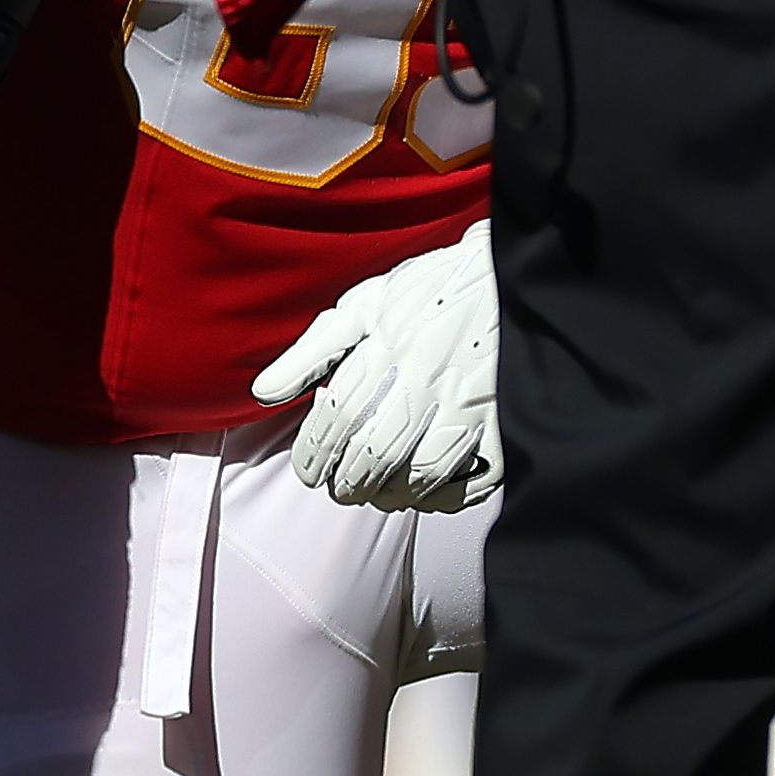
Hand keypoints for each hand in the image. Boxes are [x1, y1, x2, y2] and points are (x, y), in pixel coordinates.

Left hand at [258, 219, 498, 512]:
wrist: (510, 278)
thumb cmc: (429, 293)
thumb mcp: (361, 307)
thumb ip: (310, 353)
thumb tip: (264, 394)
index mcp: (386, 350)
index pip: (336, 419)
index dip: (315, 454)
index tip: (308, 472)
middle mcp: (427, 379)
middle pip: (374, 453)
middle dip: (347, 481)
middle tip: (338, 489)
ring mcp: (471, 403)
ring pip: (422, 472)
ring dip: (390, 493)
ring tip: (375, 495)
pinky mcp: (508, 421)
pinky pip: (476, 478)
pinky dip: (446, 496)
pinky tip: (426, 494)